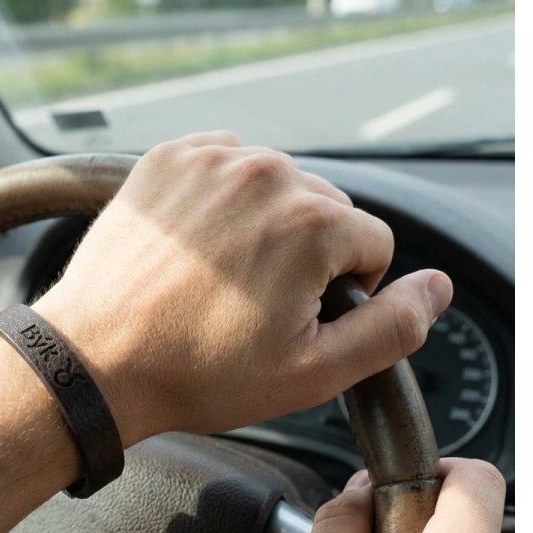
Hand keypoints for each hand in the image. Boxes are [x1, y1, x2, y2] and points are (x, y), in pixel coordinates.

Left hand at [33, 131, 452, 446]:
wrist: (96, 361)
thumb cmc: (197, 373)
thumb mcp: (313, 371)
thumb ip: (391, 328)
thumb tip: (437, 288)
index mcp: (312, 221)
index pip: (374, 244)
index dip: (346, 293)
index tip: (297, 319)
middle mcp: (266, 173)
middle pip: (327, 210)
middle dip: (307, 256)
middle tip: (255, 306)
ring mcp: (212, 159)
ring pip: (277, 187)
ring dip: (265, 227)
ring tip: (220, 280)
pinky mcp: (169, 159)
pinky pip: (226, 167)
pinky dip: (223, 202)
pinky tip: (199, 249)